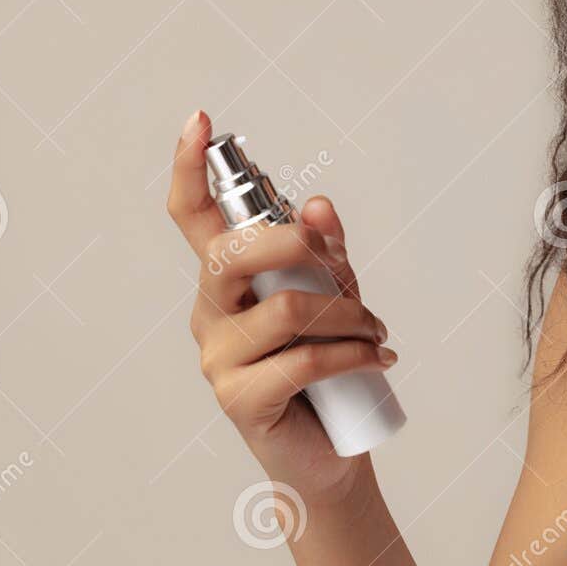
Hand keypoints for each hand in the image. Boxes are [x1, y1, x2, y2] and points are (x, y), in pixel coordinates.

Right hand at [167, 110, 395, 505]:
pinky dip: (351, 354)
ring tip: (374, 331)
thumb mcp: (336, 296)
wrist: (333, 445)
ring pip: (285, 309)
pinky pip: (300, 360)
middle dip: (295, 247)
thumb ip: (326, 253)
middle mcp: (211, 312)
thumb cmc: (329, 364)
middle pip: (233, 253)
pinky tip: (377, 358)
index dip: (189, 167)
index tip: (200, 120)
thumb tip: (319, 205)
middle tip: (339, 270)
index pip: (195, 216)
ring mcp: (219, 357)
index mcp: (228, 279)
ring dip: (348, 315)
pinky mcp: (239, 399)